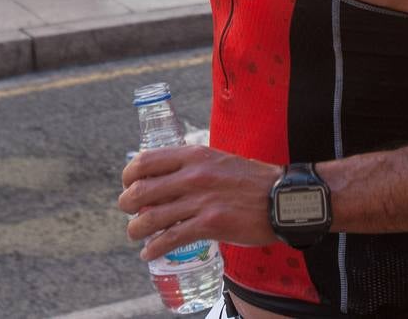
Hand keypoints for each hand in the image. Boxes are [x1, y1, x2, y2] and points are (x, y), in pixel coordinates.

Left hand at [119, 145, 280, 258]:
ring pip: (150, 218)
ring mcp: (201, 200)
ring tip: (137, 234)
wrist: (280, 197)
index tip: (128, 184)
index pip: (146, 161)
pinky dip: (154, 249)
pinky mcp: (210, 225)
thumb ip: (192, 166)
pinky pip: (170, 239)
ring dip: (136, 230)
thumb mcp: (218, 160)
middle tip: (129, 212)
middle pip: (140, 191)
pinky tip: (150, 253)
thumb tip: (165, 179)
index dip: (129, 175)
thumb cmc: (250, 180)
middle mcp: (194, 174)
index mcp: (195, 154)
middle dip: (126, 205)